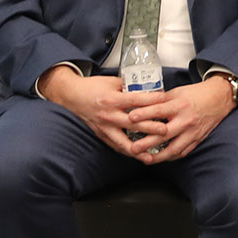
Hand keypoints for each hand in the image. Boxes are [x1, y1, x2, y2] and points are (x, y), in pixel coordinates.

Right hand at [38, 65, 170, 157]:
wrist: (72, 96)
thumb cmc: (92, 88)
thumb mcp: (112, 82)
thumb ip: (129, 87)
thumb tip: (147, 90)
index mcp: (111, 99)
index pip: (135, 100)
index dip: (151, 100)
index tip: (165, 100)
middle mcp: (108, 115)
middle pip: (132, 123)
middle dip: (150, 128)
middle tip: (165, 130)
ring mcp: (104, 127)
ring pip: (123, 142)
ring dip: (139, 149)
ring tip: (151, 155)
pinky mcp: (101, 135)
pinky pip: (116, 146)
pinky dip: (127, 151)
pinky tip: (137, 156)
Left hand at [127, 76, 235, 163]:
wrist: (220, 98)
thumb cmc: (197, 94)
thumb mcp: (177, 92)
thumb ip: (160, 100)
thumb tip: (140, 104)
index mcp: (180, 104)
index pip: (159, 110)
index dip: (144, 114)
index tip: (131, 118)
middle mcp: (186, 119)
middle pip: (165, 133)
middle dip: (147, 142)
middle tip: (133, 148)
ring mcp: (192, 132)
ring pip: (174, 148)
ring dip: (159, 156)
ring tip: (145, 159)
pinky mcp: (197, 139)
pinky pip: (183, 152)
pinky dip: (171, 157)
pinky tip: (161, 158)